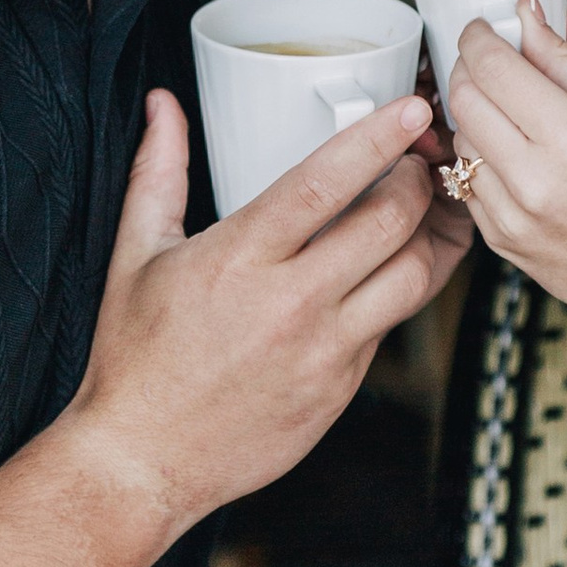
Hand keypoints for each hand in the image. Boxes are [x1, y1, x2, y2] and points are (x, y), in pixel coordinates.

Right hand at [64, 89, 467, 532]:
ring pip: (414, 277)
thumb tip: (162, 105)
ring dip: (432, 234)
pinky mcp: (342, 389)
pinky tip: (395, 267)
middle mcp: (291, 303)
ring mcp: (325, 351)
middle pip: (391, 224)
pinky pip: (393, 326)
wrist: (144, 462)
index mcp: (240, 259)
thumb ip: (158, 171)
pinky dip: (404, 288)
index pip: (325, 184)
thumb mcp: (135, 255)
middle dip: (419, 180)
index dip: (377, 140)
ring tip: (427, 210)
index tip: (411, 109)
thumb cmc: (136, 359)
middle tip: (418, 159)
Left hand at [444, 0, 566, 348]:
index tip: (486, 27)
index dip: (480, 36)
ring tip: (512, 108)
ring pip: (459, 137)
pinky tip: (515, 153)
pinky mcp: (499, 241)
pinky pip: (466, 179)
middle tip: (493, 59)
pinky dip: (480, 155)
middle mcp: (533, 182)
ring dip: (474, 112)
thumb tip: (526, 15)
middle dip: (470, 67)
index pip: (493, 68)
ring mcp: (510, 218)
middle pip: (464, 98)